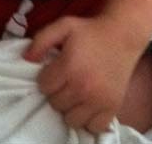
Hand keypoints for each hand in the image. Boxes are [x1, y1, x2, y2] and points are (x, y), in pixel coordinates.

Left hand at [25, 13, 143, 133]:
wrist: (124, 33)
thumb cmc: (91, 30)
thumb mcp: (64, 25)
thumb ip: (41, 40)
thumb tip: (26, 60)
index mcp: (69, 67)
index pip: (44, 86)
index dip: (48, 77)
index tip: (58, 69)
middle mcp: (83, 87)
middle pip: (56, 104)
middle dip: (59, 92)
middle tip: (69, 80)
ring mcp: (99, 99)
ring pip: (71, 119)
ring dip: (72, 108)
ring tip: (78, 93)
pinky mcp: (112, 106)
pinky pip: (93, 126)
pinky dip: (90, 120)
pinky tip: (89, 105)